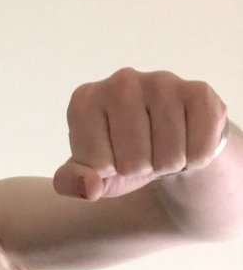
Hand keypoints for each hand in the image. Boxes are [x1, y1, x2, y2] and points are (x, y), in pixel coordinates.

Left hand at [53, 68, 228, 200]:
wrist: (166, 139)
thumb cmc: (120, 154)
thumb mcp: (88, 172)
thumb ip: (71, 182)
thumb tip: (89, 187)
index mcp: (85, 101)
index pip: (97, 164)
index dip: (108, 170)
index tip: (111, 154)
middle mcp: (121, 82)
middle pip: (133, 162)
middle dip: (139, 168)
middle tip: (142, 151)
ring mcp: (161, 82)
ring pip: (168, 159)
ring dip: (167, 164)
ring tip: (163, 145)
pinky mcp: (198, 91)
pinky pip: (198, 150)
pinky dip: (195, 157)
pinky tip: (187, 139)